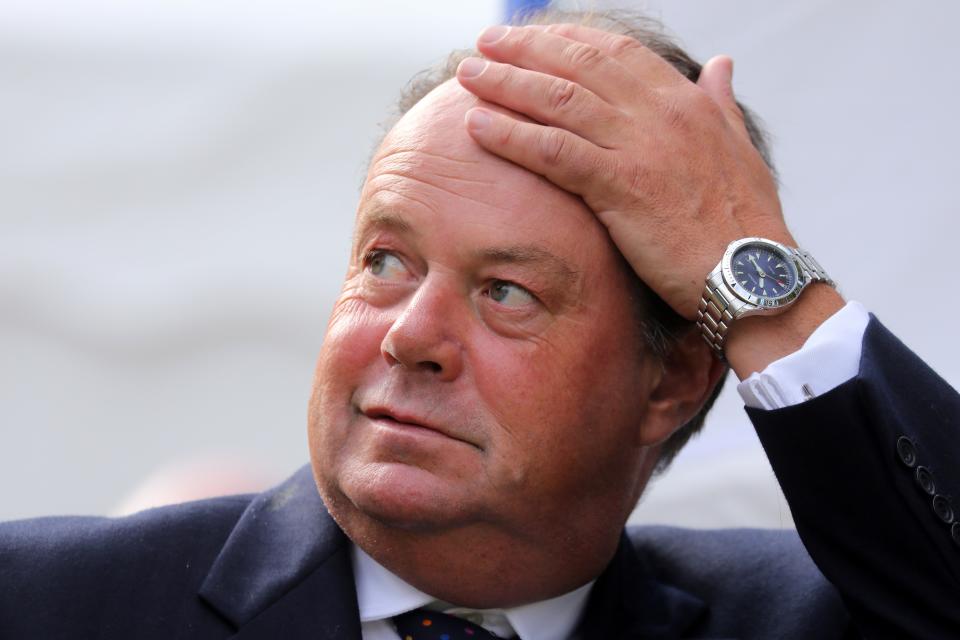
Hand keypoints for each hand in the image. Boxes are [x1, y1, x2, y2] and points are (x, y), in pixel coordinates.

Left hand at [456, 24, 793, 319]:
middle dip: (527, 49)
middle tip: (486, 43)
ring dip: (507, 83)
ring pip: (559, 100)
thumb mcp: (738, 147)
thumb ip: (720, 102)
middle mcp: (659, 113)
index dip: (569, 39)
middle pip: (579, 65)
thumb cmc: (745, 220)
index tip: (534, 35)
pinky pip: (554, 151)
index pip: (616, 51)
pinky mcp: (621, 186)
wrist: (755, 272)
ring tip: (469, 74)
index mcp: (686, 101)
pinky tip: (477, 125)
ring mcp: (639, 147)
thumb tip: (721, 64)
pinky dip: (512, 134)